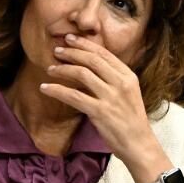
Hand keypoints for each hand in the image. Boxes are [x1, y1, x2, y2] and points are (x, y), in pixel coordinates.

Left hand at [40, 34, 171, 182]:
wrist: (139, 144)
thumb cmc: (129, 118)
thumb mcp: (126, 92)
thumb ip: (111, 78)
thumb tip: (87, 64)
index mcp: (128, 76)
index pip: (104, 54)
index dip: (85, 44)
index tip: (69, 39)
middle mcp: (121, 83)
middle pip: (92, 60)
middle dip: (71, 52)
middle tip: (56, 50)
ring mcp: (111, 97)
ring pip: (81, 74)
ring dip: (62, 69)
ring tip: (50, 69)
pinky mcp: (100, 112)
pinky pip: (73, 96)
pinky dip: (56, 90)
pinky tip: (45, 88)